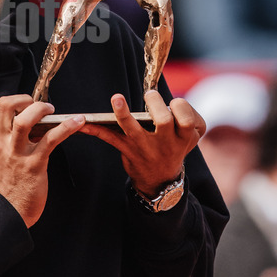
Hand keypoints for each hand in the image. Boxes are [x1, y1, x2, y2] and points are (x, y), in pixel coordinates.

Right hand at [0, 94, 84, 227]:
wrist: (9, 211)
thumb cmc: (10, 183)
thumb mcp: (1, 155)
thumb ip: (10, 137)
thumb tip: (31, 120)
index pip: (2, 106)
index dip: (18, 99)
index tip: (30, 104)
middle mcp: (3, 143)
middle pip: (8, 106)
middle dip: (26, 99)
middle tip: (41, 106)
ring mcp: (17, 153)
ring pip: (25, 120)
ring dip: (42, 109)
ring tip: (53, 110)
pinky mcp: (34, 164)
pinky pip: (50, 139)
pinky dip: (66, 127)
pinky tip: (77, 122)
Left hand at [80, 89, 204, 196]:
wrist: (160, 180)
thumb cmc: (175, 146)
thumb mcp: (191, 136)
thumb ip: (190, 118)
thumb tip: (174, 103)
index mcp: (183, 136)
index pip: (186, 118)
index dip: (180, 106)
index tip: (173, 103)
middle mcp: (165, 143)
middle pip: (163, 120)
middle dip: (155, 103)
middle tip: (149, 95)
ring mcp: (145, 147)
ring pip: (134, 130)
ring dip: (123, 114)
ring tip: (117, 98)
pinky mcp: (128, 150)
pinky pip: (110, 138)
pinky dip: (96, 130)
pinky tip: (84, 123)